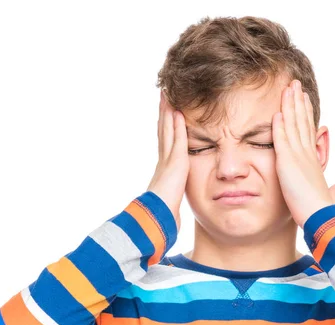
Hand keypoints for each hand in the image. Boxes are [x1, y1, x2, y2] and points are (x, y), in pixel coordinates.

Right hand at [147, 90, 189, 231]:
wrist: (157, 219)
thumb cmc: (161, 215)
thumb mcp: (168, 203)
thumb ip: (169, 200)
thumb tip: (169, 210)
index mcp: (163, 169)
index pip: (165, 142)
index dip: (165, 127)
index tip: (166, 113)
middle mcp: (163, 161)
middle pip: (163, 131)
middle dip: (164, 113)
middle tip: (164, 96)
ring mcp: (167, 160)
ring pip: (167, 131)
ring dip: (168, 113)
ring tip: (168, 96)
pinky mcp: (175, 163)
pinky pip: (178, 140)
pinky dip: (177, 126)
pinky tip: (178, 113)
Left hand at [272, 78, 334, 227]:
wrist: (322, 216)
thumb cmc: (323, 210)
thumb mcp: (327, 196)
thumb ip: (333, 190)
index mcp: (313, 160)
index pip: (307, 131)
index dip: (305, 113)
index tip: (303, 99)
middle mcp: (307, 154)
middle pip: (301, 121)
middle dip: (298, 101)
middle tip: (295, 84)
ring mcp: (298, 156)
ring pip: (293, 125)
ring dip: (289, 105)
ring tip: (288, 88)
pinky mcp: (288, 163)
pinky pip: (282, 140)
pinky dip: (279, 125)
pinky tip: (277, 112)